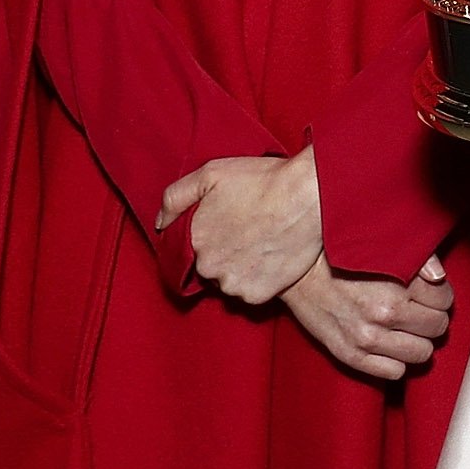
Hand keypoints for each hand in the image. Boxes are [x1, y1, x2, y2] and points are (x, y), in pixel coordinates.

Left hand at [157, 150, 323, 304]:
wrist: (309, 198)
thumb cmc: (262, 181)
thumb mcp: (211, 173)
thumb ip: (176, 197)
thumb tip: (160, 222)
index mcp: (194, 239)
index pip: (191, 247)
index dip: (210, 235)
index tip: (229, 224)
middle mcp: (208, 267)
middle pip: (210, 266)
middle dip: (224, 252)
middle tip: (248, 231)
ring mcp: (233, 284)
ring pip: (230, 281)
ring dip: (240, 268)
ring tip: (262, 244)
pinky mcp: (258, 295)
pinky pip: (252, 292)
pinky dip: (259, 280)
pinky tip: (271, 258)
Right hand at [280, 253, 456, 379]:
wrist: (298, 272)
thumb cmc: (340, 256)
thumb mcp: (382, 248)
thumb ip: (419, 260)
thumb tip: (440, 277)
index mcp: (398, 284)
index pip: (445, 300)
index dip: (440, 296)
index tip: (430, 293)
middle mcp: (384, 314)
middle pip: (437, 328)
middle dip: (432, 318)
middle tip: (419, 310)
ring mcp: (367, 338)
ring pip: (422, 354)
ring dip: (418, 341)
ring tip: (405, 328)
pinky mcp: (351, 356)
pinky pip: (395, 372)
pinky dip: (396, 360)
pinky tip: (389, 344)